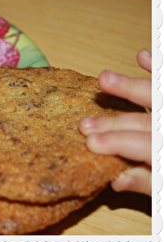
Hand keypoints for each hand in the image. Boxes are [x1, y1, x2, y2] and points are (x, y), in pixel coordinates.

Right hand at [79, 49, 151, 195]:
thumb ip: (151, 185)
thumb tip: (117, 180)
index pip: (147, 147)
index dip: (118, 145)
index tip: (91, 143)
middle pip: (148, 123)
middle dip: (115, 123)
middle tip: (85, 124)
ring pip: (159, 97)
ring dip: (131, 86)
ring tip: (104, 78)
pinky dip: (157, 69)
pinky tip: (143, 56)